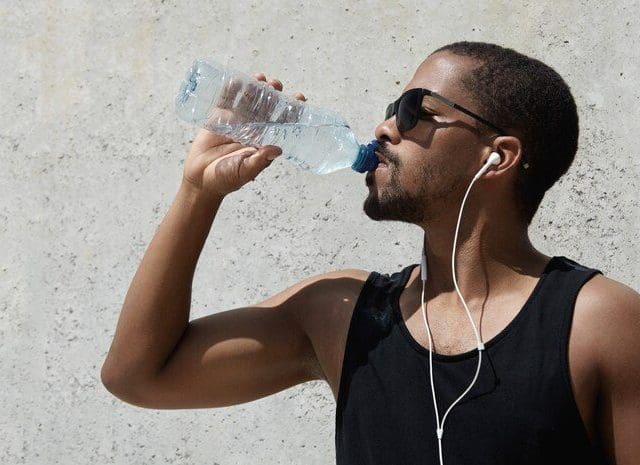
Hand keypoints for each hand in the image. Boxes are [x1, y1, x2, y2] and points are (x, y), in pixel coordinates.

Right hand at [181, 74, 306, 199]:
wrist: (200, 179)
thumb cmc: (225, 179)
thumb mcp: (244, 171)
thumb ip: (259, 161)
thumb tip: (278, 150)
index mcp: (263, 140)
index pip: (281, 122)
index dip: (292, 110)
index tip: (300, 98)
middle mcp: (252, 128)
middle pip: (266, 106)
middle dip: (273, 93)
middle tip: (275, 84)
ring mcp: (235, 121)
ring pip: (248, 99)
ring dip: (255, 87)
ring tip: (260, 78)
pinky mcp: (218, 117)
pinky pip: (226, 100)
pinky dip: (230, 90)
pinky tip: (236, 80)